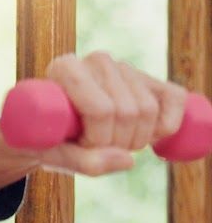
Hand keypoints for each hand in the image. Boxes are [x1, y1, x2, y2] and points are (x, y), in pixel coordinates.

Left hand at [31, 51, 188, 174]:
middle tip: (98, 148)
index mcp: (66, 68)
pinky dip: (168, 126)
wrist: (54, 128)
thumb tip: (128, 160)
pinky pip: (174, 99)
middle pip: (127, 112)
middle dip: (117, 143)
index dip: (98, 138)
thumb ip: (81, 161)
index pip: (101, 109)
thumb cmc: (47, 139)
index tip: (81, 146)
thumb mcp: (51, 155)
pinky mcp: (150, 79)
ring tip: (114, 142)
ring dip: (137, 140)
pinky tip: (151, 135)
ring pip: (148, 110)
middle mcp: (97, 61)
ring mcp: (125, 68)